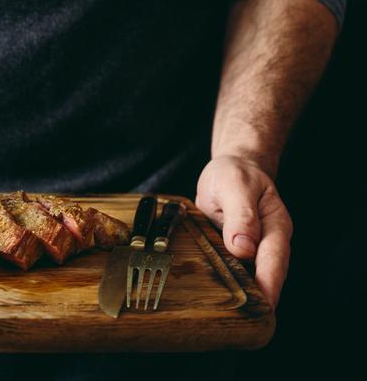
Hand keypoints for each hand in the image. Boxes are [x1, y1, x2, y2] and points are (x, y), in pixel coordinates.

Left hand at [195, 155, 292, 308]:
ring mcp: (252, 247)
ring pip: (249, 275)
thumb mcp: (234, 186)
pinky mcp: (235, 251)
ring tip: (230, 315)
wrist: (230, 169)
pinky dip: (227, 283)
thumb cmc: (234, 174)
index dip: (269, 284)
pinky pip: (234, 269)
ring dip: (242, 293)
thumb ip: (241, 214)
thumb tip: (244, 247)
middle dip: (258, 298)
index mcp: (274, 225)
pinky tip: (215, 297)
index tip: (263, 305)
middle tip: (245, 320)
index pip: (274, 260)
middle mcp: (268, 240)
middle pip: (266, 274)